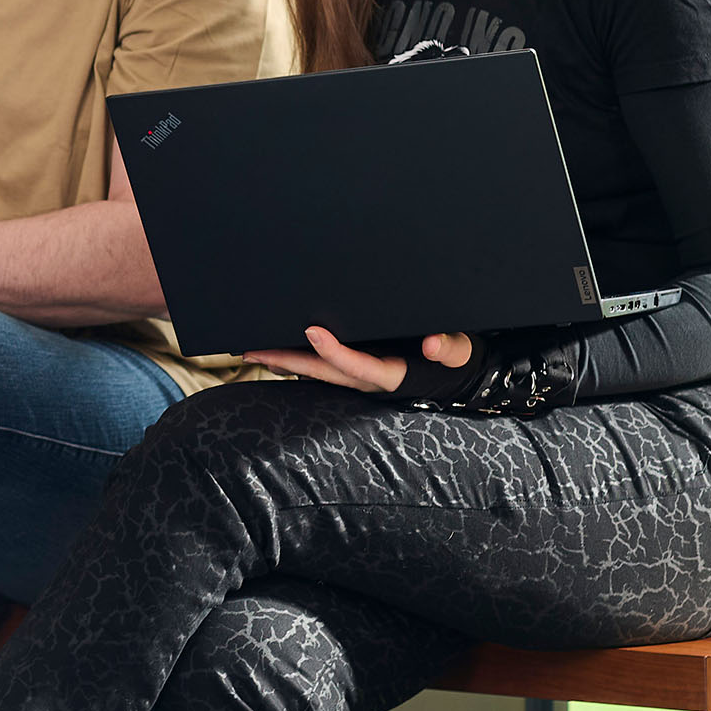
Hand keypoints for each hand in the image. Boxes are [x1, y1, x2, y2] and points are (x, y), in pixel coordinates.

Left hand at [245, 326, 468, 393]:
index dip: (335, 352)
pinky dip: (296, 362)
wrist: (454, 371)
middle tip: (252, 349)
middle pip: (323, 373)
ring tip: (250, 351)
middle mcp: (369, 379)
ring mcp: (359, 377)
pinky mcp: (354, 370)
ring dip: (284, 364)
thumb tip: (431, 345)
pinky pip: (320, 368)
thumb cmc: (454, 357)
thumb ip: (450, 348)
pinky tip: (273, 353)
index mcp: (394, 374)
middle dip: (288, 362)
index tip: (312, 331)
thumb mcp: (460, 350)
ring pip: (316, 373)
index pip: (359, 366)